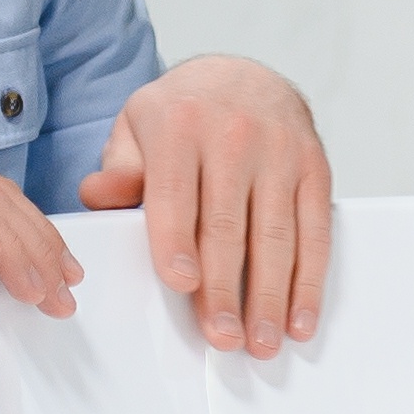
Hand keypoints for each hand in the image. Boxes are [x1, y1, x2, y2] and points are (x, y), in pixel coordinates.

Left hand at [80, 54, 331, 356]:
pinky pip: (314, 231)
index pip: (176, 194)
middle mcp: (233, 135)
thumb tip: (99, 197)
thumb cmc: (183, 113)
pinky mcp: (314, 167)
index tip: (181, 284)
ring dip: (270, 296)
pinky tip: (298, 315)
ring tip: (261, 341)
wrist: (243, 73)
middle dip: (226, 288)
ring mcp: (280, 151)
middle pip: (228, 225)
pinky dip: (309, 280)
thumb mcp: (137, 127)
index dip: (178, 242)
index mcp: (179, 125)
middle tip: (223, 337)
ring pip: (276, 235)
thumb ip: (118, 169)